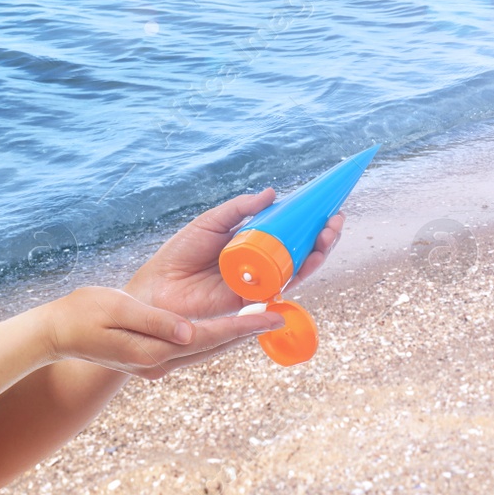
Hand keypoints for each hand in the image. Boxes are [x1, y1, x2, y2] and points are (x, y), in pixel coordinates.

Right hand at [40, 285, 284, 380]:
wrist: (54, 335)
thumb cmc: (81, 315)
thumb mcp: (117, 310)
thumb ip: (155, 322)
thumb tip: (189, 331)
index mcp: (153, 351)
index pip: (209, 337)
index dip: (242, 326)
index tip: (272, 317)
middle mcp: (159, 364)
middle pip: (214, 348)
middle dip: (247, 334)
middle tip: (279, 318)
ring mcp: (155, 366)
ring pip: (206, 351)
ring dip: (233, 337)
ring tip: (260, 322)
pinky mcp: (150, 361)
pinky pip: (192, 351)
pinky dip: (213, 338)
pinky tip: (223, 329)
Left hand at [124, 186, 344, 324]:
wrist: (157, 287)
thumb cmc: (179, 254)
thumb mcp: (210, 222)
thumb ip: (239, 209)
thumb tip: (272, 193)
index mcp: (250, 242)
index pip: (287, 231)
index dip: (309, 220)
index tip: (327, 205)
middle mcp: (259, 262)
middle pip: (300, 250)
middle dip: (322, 237)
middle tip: (335, 220)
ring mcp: (258, 282)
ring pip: (298, 269)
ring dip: (318, 253)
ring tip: (329, 236)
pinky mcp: (253, 301)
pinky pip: (282, 288)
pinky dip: (300, 275)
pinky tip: (311, 260)